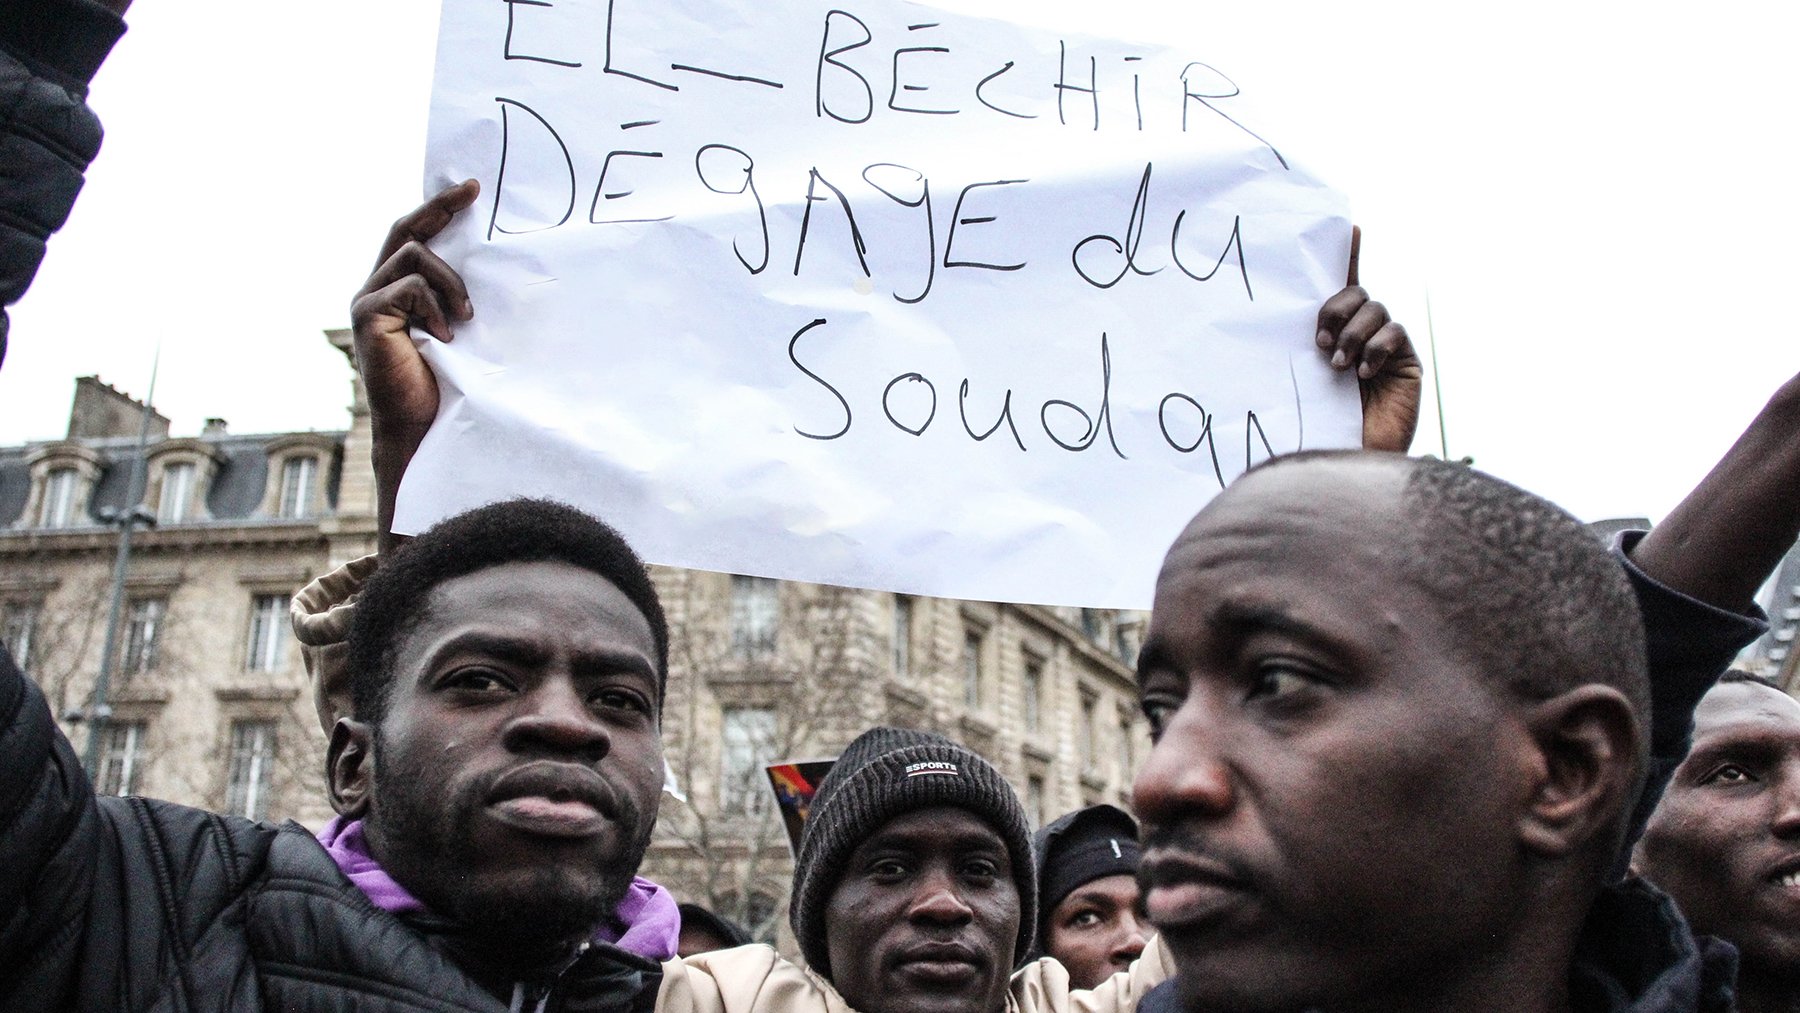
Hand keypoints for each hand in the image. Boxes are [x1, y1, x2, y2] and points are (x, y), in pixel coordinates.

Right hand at [348, 179, 479, 551]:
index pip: (415, 234)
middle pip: (404, 228)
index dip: (439, 208)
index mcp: (397, 288)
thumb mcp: (461, 329)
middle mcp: (375, 288)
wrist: (423, 427)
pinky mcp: (367, 316)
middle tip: (472, 191)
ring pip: (413, 254)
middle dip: (440, 206)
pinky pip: (409, 286)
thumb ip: (461, 297)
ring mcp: (367, 300)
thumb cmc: (447, 385)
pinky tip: (444, 336)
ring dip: (450, 281)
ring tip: (465, 318)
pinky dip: (434, 305)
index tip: (472, 188)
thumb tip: (500, 264)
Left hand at [1315, 226, 1421, 452]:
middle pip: (1357, 293)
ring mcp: (1386, 348)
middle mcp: (1361, 335)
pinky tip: (1363, 374)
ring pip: (1374, 309)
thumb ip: (1302, 351)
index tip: (1350, 226)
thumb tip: (1288, 325)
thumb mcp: (1301, 382)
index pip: (1340, 287)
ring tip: (1338, 366)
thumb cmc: (1317, 426)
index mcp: (1334, 335)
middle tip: (1320, 341)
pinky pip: (1394, 333)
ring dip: (1353, 332)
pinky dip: (1376, 347)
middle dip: (1336, 308)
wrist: (1348, 463)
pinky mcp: (1406, 363)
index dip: (1347, 255)